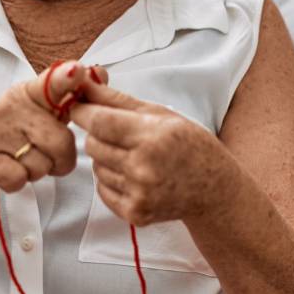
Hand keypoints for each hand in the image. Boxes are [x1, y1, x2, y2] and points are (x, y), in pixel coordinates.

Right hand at [0, 60, 105, 203]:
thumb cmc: (4, 140)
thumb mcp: (34, 113)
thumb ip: (66, 98)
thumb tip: (99, 71)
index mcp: (27, 94)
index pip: (53, 81)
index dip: (69, 78)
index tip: (79, 72)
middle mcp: (11, 108)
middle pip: (61, 141)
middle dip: (59, 161)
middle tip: (39, 157)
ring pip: (42, 164)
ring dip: (35, 173)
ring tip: (18, 163)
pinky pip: (19, 178)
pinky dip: (16, 183)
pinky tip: (4, 174)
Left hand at [68, 78, 227, 225]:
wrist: (213, 190)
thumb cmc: (190, 146)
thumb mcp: (161, 113)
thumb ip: (117, 99)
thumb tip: (84, 80)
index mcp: (152, 136)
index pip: (98, 121)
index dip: (83, 112)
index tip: (79, 107)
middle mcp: (143, 167)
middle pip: (92, 144)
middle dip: (98, 135)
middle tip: (120, 134)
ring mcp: (139, 193)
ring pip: (96, 167)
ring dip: (106, 158)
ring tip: (134, 156)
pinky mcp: (135, 213)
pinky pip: (102, 189)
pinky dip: (111, 180)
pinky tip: (134, 175)